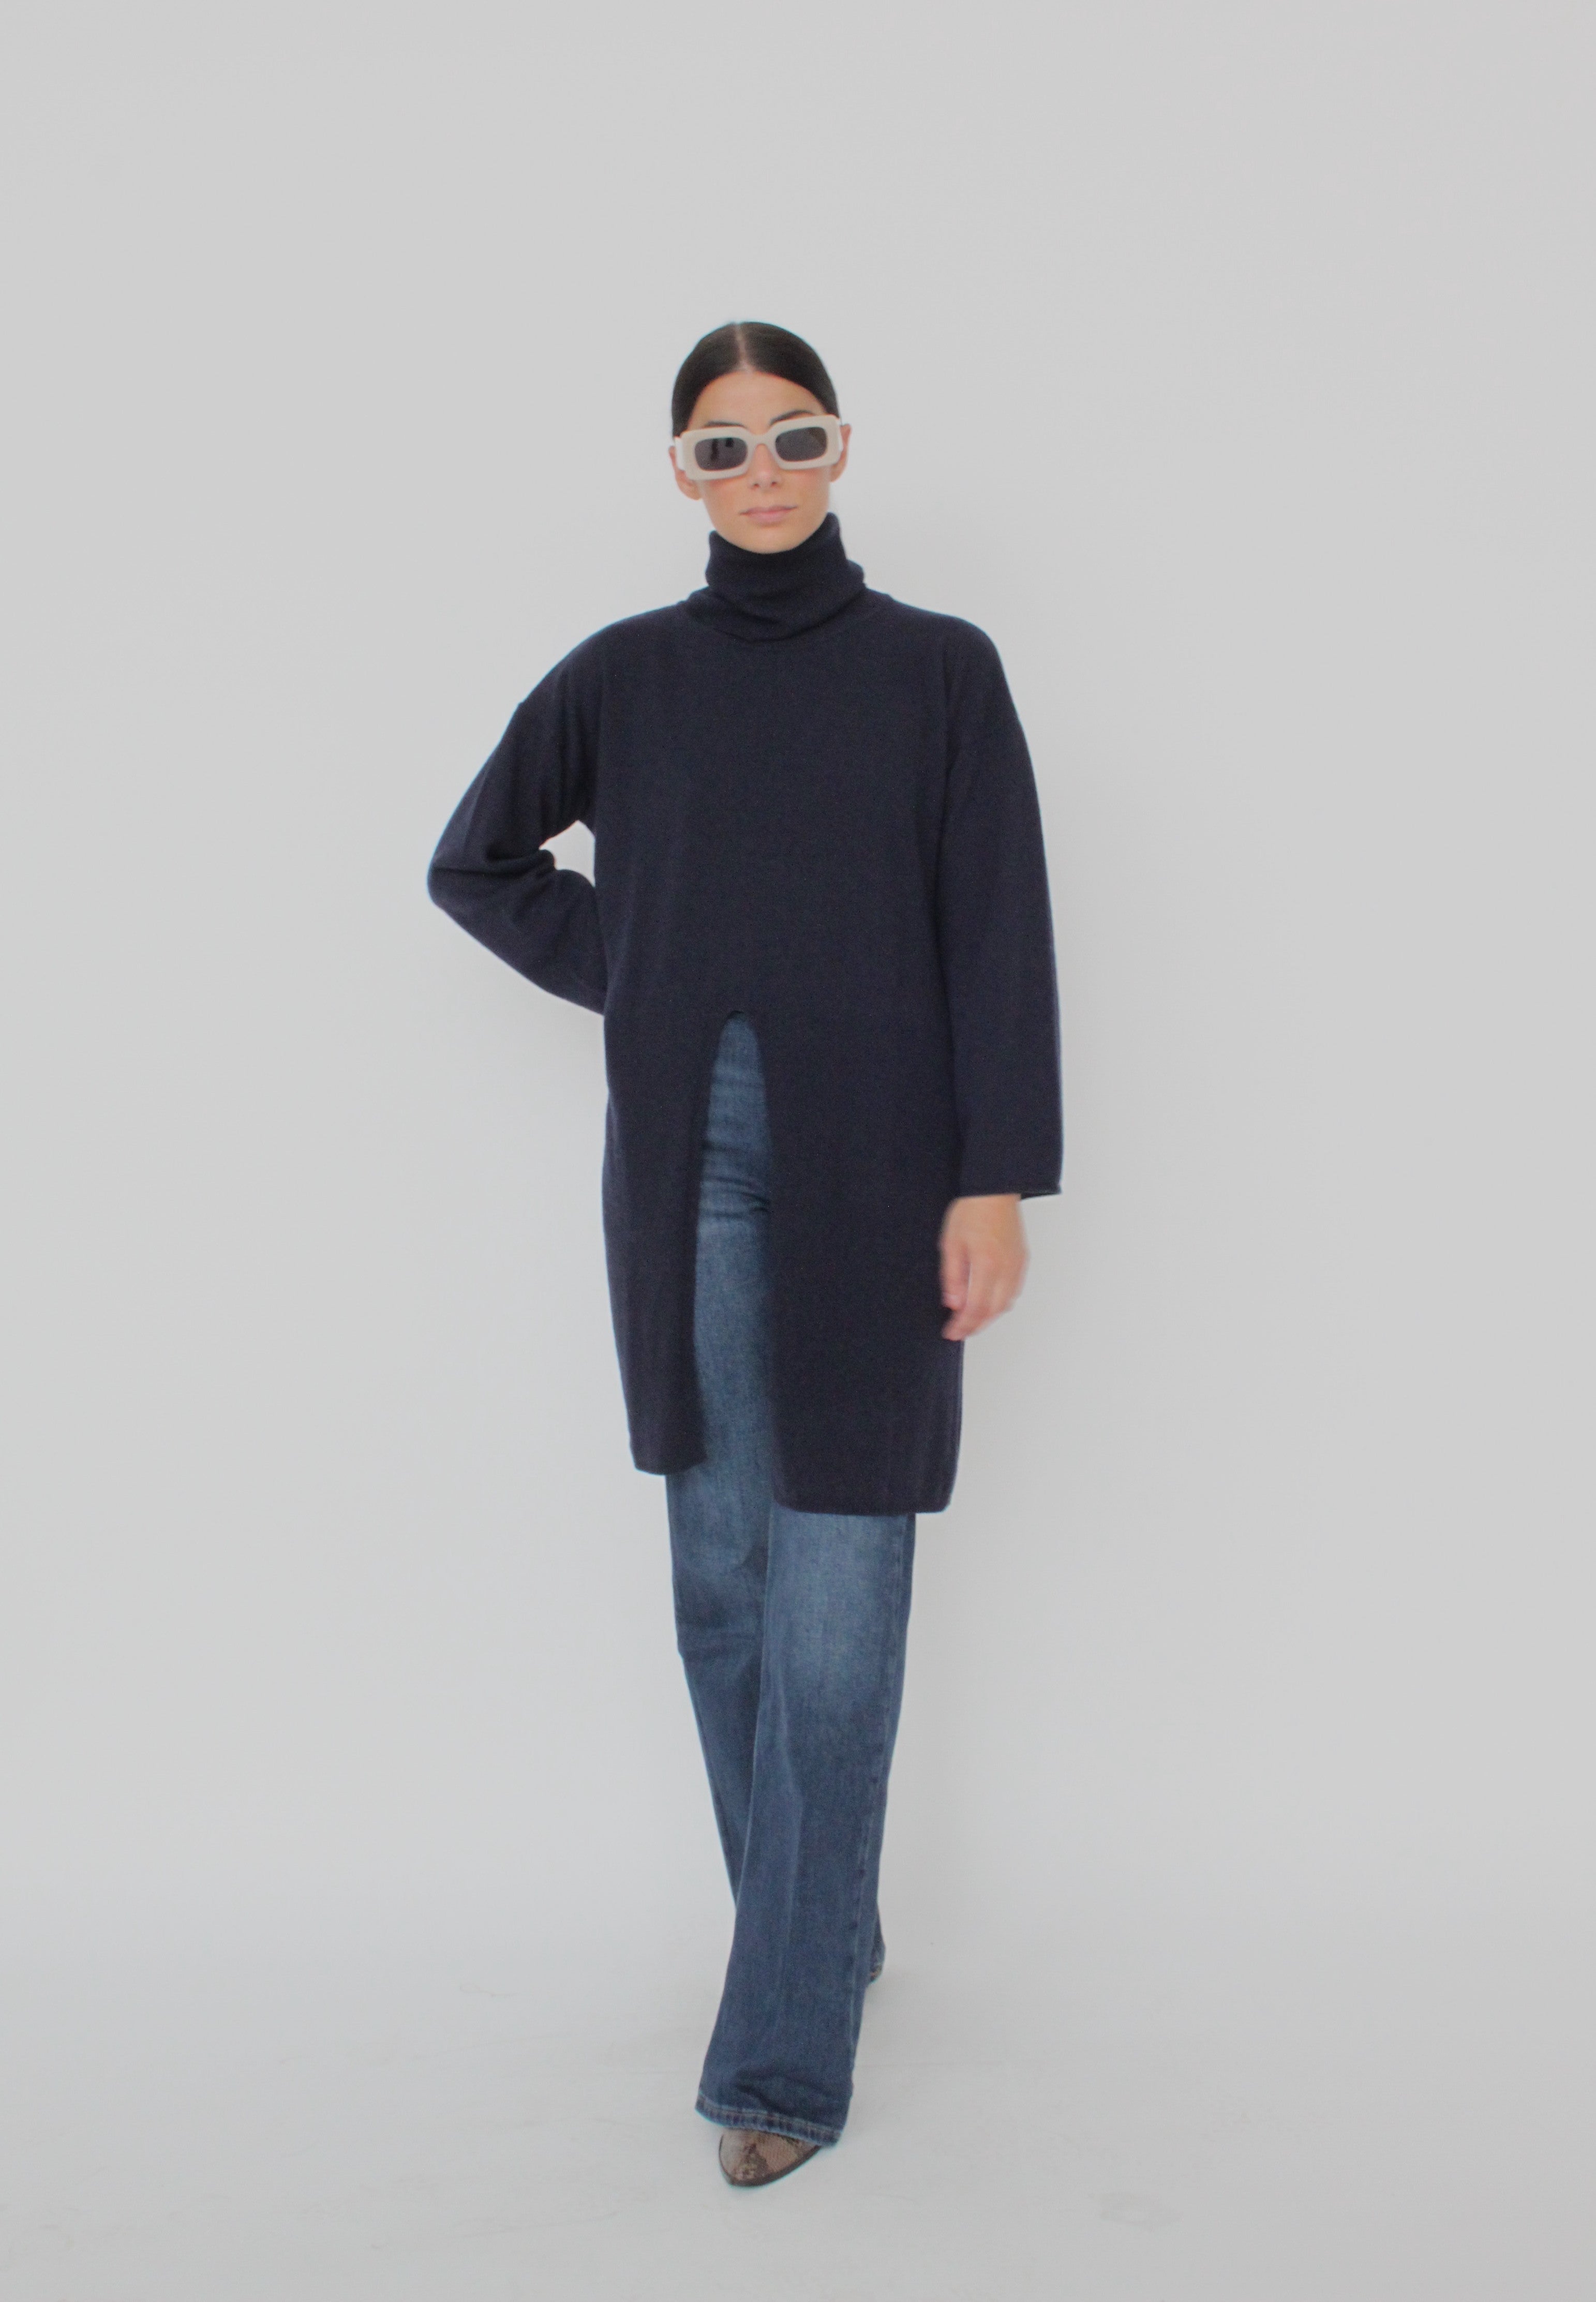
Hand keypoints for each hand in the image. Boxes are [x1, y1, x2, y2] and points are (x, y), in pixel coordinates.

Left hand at [939, 1194, 1027, 1341]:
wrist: (995, 1191)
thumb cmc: (971, 1212)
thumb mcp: (951, 1244)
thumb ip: (952, 1277)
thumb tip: (953, 1305)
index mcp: (986, 1265)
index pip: (975, 1309)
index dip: (963, 1326)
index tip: (950, 1333)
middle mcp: (1006, 1269)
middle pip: (993, 1312)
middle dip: (975, 1327)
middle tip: (959, 1332)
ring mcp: (1017, 1266)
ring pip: (1005, 1304)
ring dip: (988, 1317)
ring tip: (970, 1320)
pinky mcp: (1022, 1261)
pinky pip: (1013, 1291)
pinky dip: (1000, 1304)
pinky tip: (988, 1302)